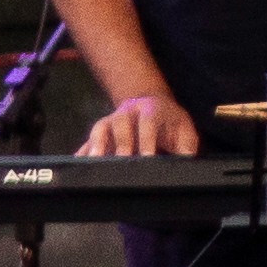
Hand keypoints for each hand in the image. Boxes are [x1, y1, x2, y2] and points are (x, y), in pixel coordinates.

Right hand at [84, 93, 201, 157]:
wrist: (152, 103)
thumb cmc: (170, 121)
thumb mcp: (185, 129)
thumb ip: (186, 146)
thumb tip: (186, 163)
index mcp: (150, 109)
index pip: (147, 122)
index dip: (146, 139)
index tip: (147, 157)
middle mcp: (127, 112)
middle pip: (120, 125)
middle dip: (120, 144)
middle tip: (122, 163)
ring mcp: (111, 120)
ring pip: (100, 129)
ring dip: (96, 145)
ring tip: (95, 162)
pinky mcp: (102, 131)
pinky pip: (90, 140)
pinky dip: (83, 151)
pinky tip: (79, 163)